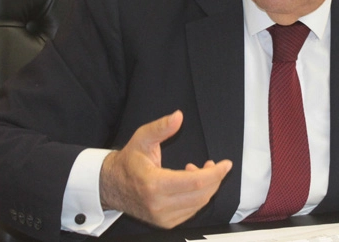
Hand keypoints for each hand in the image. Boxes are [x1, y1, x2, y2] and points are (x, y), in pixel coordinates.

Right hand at [99, 110, 232, 228]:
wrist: (112, 185)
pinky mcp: (165, 223)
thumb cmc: (129, 161)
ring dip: (206, 187)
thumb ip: (161, 127)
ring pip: (198, 204)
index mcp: (153, 184)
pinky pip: (191, 211)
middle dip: (214, 178)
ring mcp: (162, 217)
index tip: (226, 164)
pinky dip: (197, 196)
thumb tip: (178, 116)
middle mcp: (158, 205)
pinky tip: (190, 183)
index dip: (215, 173)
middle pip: (201, 194)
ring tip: (198, 170)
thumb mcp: (142, 138)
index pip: (195, 182)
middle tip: (212, 164)